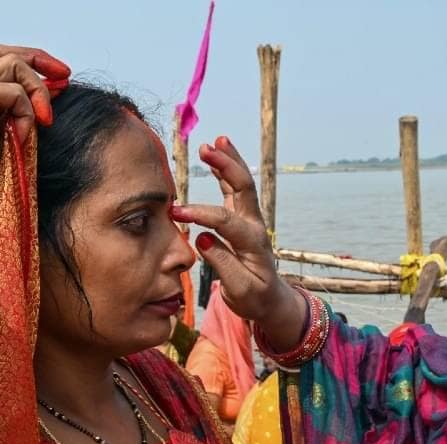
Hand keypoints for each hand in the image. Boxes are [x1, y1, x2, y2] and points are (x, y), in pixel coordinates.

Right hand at [0, 45, 70, 225]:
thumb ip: (15, 129)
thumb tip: (40, 118)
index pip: (2, 70)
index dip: (32, 74)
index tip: (59, 85)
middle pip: (6, 54)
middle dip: (40, 60)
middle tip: (64, 75)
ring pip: (13, 63)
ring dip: (37, 89)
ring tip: (44, 119)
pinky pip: (13, 91)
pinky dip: (25, 112)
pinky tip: (21, 137)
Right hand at [171, 137, 306, 348]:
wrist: (270, 300)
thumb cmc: (254, 298)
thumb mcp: (239, 290)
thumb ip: (222, 264)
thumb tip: (201, 239)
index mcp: (253, 243)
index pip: (226, 221)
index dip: (201, 214)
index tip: (176, 212)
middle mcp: (254, 225)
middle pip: (244, 188)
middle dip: (226, 166)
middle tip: (207, 148)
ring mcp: (251, 220)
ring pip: (242, 183)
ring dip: (229, 161)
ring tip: (215, 141)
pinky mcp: (244, 219)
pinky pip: (236, 189)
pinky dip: (227, 171)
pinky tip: (217, 154)